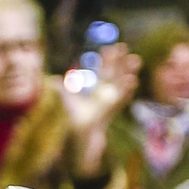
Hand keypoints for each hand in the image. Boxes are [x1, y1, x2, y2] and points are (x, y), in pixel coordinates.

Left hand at [61, 43, 140, 174]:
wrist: (81, 140)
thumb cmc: (76, 122)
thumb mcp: (69, 104)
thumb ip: (63, 91)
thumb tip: (52, 79)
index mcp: (98, 91)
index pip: (104, 71)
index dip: (107, 60)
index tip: (110, 48)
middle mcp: (107, 95)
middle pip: (116, 75)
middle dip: (122, 62)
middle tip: (126, 48)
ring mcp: (111, 103)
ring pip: (122, 85)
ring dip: (129, 73)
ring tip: (136, 60)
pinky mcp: (112, 112)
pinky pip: (122, 99)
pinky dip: (127, 90)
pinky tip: (132, 80)